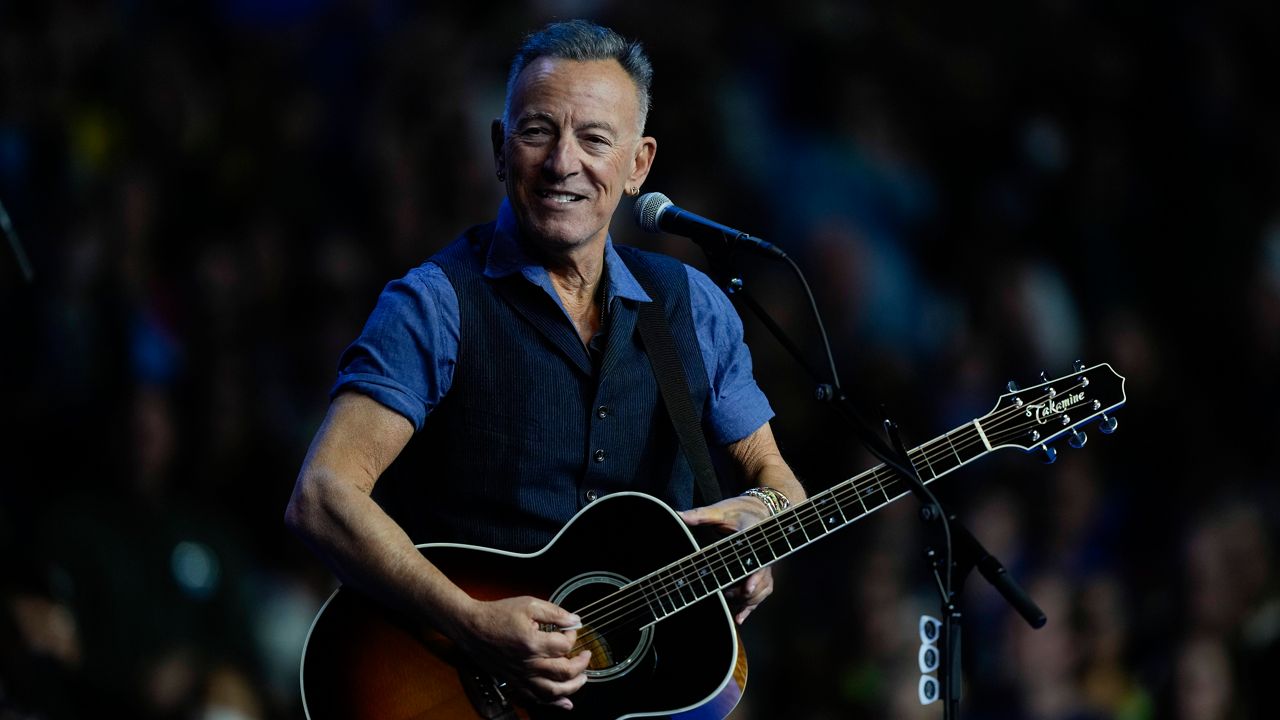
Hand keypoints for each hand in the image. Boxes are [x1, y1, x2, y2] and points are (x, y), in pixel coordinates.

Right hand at [452, 596, 591, 709]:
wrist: (471, 627)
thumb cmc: (497, 614)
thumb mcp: (528, 604)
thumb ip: (555, 612)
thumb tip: (575, 621)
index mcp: (533, 643)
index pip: (565, 645)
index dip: (572, 636)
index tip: (569, 629)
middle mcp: (528, 663)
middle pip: (565, 672)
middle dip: (581, 664)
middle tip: (586, 656)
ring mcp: (521, 675)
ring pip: (553, 691)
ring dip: (573, 687)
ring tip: (582, 679)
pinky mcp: (515, 681)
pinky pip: (536, 698)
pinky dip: (553, 703)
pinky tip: (565, 703)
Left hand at [679, 496, 774, 624]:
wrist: (758, 510)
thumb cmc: (739, 510)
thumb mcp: (720, 510)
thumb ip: (701, 515)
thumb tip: (679, 515)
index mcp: (753, 536)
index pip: (756, 557)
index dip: (754, 574)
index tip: (747, 587)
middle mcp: (762, 552)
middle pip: (760, 577)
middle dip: (745, 590)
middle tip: (726, 593)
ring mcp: (764, 563)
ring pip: (763, 587)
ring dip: (747, 599)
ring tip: (728, 598)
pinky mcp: (762, 572)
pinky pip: (763, 591)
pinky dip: (752, 606)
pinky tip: (739, 618)